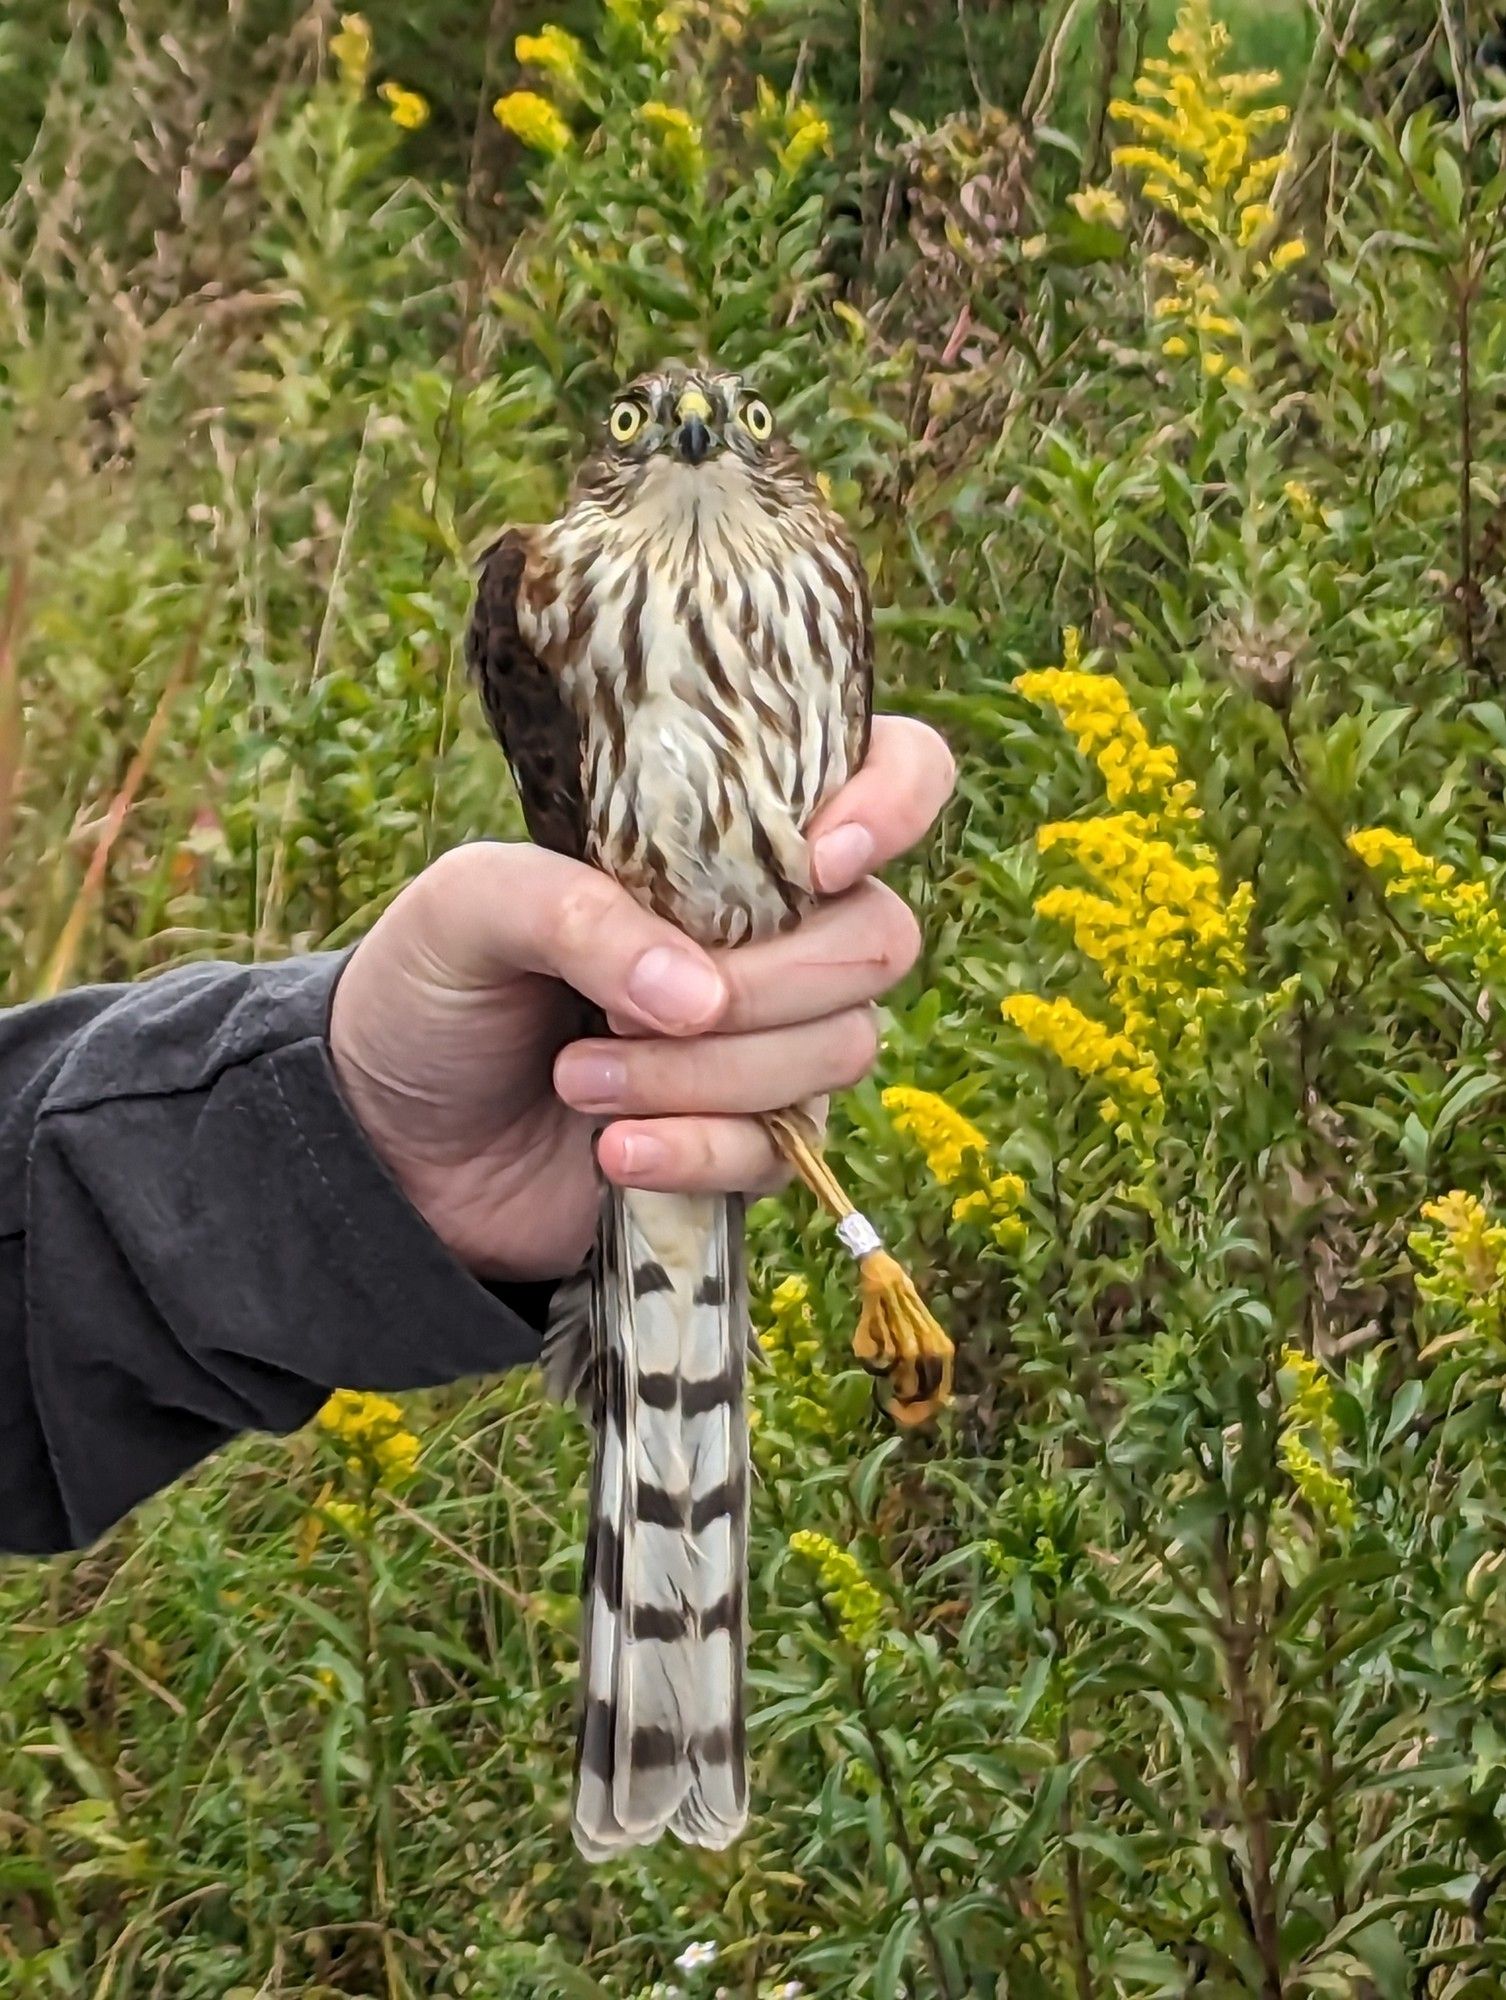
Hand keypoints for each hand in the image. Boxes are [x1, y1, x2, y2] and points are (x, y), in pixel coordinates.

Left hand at [329, 716, 954, 1281]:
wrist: (389, 1136)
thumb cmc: (434, 984)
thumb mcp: (470, 908)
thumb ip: (574, 912)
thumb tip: (697, 995)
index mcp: (724, 836)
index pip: (891, 772)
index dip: (893, 800)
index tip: (821, 856)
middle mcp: (771, 929)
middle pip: (877, 939)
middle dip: (764, 986)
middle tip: (628, 1010)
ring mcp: (770, 1040)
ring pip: (838, 1051)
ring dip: (703, 1077)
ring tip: (576, 1081)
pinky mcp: (749, 1144)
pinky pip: (782, 1153)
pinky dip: (697, 1152)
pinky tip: (612, 1153)